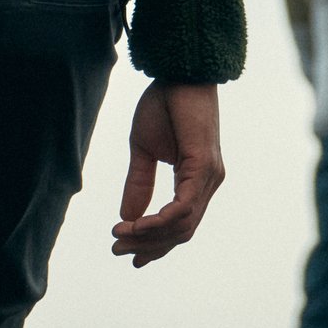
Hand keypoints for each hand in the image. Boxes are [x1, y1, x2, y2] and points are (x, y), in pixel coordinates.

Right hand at [112, 83, 224, 266]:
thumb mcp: (144, 150)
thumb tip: (127, 216)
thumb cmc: (165, 105)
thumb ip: (139, 183)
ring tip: (120, 236)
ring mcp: (209, 177)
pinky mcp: (204, 167)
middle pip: (182, 231)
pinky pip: (184, 206)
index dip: (156, 244)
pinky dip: (159, 220)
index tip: (130, 255)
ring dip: (149, 236)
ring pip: (183, 224)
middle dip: (148, 245)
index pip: (180, 224)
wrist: (179, 72)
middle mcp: (208, 183)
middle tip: (117, 250)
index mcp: (197, 180)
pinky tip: (136, 224)